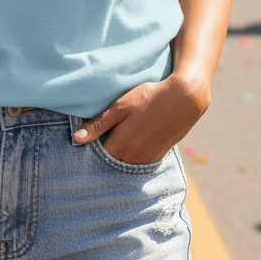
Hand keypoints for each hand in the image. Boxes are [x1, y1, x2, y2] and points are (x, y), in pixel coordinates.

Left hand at [72, 75, 210, 164]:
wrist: (184, 99)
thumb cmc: (149, 98)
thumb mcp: (120, 106)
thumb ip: (99, 124)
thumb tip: (76, 138)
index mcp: (119, 147)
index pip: (95, 156)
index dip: (90, 145)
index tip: (87, 136)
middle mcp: (132, 159)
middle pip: (109, 160)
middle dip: (103, 150)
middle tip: (103, 132)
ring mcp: (146, 160)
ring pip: (124, 161)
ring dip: (119, 152)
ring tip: (120, 133)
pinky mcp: (157, 157)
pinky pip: (138, 161)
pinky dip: (133, 153)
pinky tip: (134, 137)